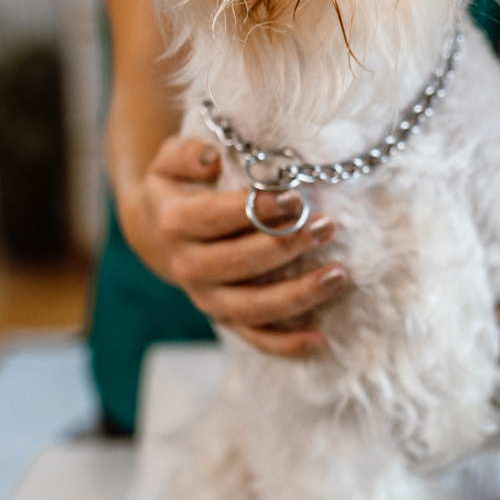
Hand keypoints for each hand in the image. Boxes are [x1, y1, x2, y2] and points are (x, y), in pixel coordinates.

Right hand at [115, 135, 350, 356]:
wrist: (160, 231)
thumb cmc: (180, 187)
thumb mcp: (169, 161)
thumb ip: (186, 155)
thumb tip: (211, 158)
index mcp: (175, 224)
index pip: (214, 219)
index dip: (253, 210)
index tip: (294, 197)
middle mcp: (188, 266)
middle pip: (238, 263)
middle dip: (285, 246)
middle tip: (327, 227)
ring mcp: (207, 297)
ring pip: (251, 307)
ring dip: (297, 295)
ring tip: (339, 275)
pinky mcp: (225, 318)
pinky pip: (255, 337)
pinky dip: (286, 344)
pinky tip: (321, 340)